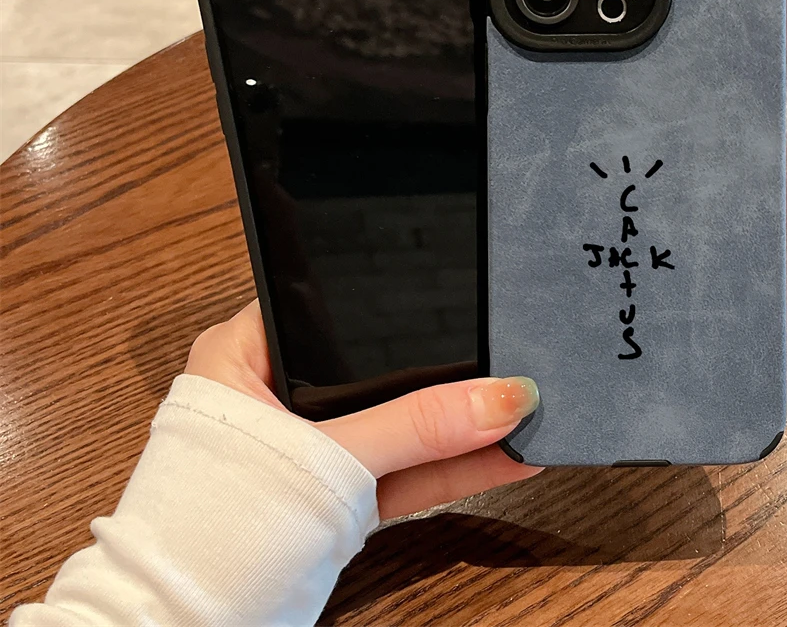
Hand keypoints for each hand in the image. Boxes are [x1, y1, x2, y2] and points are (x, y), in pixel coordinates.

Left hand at [185, 300, 542, 518]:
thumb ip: (415, 429)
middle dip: (445, 371)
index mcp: (248, 352)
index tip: (469, 303)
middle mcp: (282, 393)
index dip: (402, 304)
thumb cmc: (204, 540)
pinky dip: (452, 467)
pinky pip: (405, 470)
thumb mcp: (325, 464)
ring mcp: (316, 447)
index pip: (337, 306)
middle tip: (509, 358)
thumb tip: (500, 398)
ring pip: (399, 424)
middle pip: (380, 368)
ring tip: (525, 409)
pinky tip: (506, 455)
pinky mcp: (341, 495)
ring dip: (460, 425)